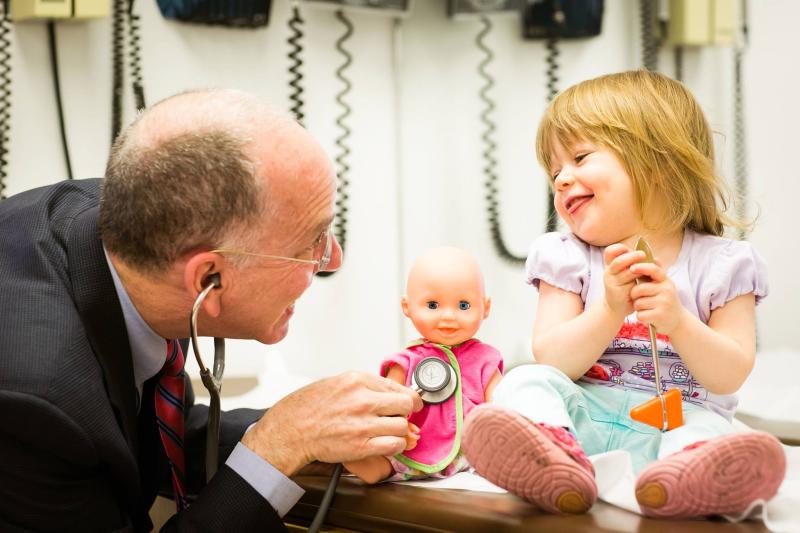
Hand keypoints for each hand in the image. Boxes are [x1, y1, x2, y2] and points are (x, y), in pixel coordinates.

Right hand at [242, 371, 421, 475]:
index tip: (411, 402)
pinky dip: (394, 446)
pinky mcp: (362, 445)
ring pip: (402, 426)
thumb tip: (387, 392)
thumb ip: (363, 386)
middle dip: (405, 411)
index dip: (408, 396)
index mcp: (357, 380)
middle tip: (400, 416)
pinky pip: (394, 445)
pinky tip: (384, 443)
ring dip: (398, 431)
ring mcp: (363, 423)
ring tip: (387, 431)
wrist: (289, 431)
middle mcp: (363, 399)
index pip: (397, 386)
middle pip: (406, 404)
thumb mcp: (336, 383)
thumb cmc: (307, 407)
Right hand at [603, 243, 645, 317]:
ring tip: (649, 268)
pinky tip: (646, 280)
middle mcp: (609, 272)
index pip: (610, 252)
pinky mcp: (618, 292)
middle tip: (643, 255)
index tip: (630, 250)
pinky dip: (640, 280)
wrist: (617, 305)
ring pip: (627, 273)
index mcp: (611, 264)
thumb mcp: (629, 272)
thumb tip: (655, 258)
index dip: (619, 248)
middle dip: (632, 257)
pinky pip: (631, 285)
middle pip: (618, 261)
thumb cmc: (626, 286)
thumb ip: (637, 263)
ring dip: (639, 269)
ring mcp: (612, 282)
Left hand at [629, 260, 685, 334]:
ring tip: (647, 308)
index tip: (632, 268)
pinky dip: (641, 317)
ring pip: (638, 303)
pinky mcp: (660, 315)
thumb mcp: (664, 285)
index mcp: (665, 280)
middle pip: (639, 289)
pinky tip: (649, 316)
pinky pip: (640, 314)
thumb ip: (656, 273)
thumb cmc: (665, 300)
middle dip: (635, 295)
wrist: (677, 320)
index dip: (641, 267)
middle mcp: (666, 290)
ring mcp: (664, 303)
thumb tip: (654, 257)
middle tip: (640, 299)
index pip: (653, 270)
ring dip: (638, 307)